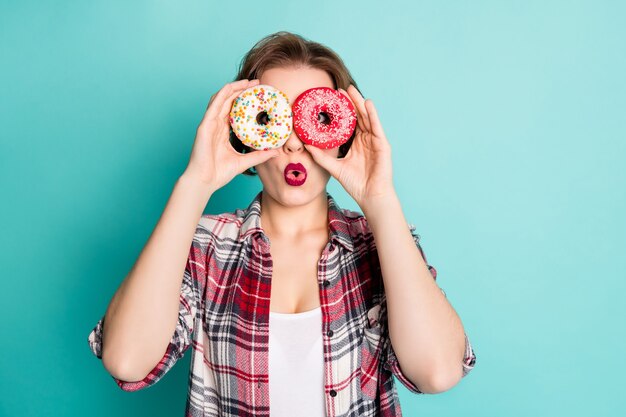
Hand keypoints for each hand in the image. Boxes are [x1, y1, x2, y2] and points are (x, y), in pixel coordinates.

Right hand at [182, 79, 279, 191]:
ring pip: (221, 99)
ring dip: (234, 88)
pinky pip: (214, 105)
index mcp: (223, 131)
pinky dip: (223, 94)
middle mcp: (216, 125)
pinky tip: (232, 87)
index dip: (245, 100)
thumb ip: (259, 155)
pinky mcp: (204, 125)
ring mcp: (209, 124)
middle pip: (229, 101)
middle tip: (257, 84)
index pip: (234, 110)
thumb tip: (276, 152)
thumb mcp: (245, 162)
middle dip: (242, 90)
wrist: (204, 181)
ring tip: (248, 82)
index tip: (260, 95)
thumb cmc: (219, 173)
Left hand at [303, 85, 394, 207]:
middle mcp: (366, 139)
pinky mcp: (383, 145)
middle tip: (341, 88)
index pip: (349, 122)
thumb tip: (306, 146)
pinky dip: (373, 114)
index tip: (333, 98)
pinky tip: (367, 103)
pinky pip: (377, 126)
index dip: (342, 110)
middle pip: (358, 116)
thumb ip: (321, 157)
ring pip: (367, 118)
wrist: (370, 196)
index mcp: (356, 143)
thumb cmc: (356, 183)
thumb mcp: (335, 167)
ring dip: (360, 103)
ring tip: (352, 90)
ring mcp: (375, 141)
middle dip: (351, 102)